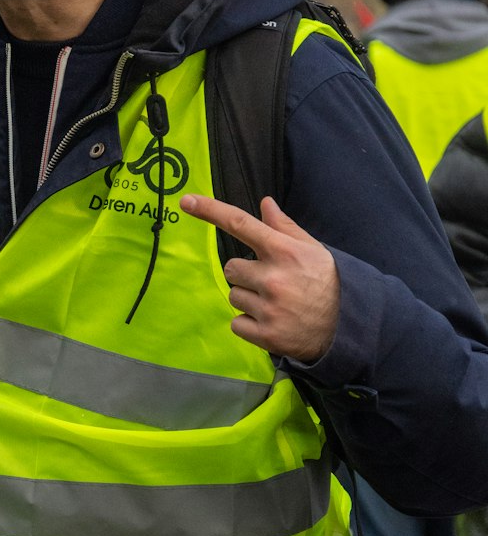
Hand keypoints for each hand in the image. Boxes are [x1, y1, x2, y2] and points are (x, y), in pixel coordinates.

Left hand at [179, 194, 339, 361]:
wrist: (348, 327)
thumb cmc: (326, 282)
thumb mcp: (312, 249)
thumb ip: (284, 227)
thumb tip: (264, 203)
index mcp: (283, 251)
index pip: (240, 224)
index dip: (210, 210)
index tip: (186, 200)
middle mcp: (272, 277)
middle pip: (231, 268)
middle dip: (246, 275)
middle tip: (272, 283)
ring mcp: (268, 307)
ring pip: (233, 296)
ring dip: (249, 300)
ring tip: (276, 304)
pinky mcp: (265, 335)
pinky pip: (236, 323)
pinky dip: (249, 325)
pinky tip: (272, 322)